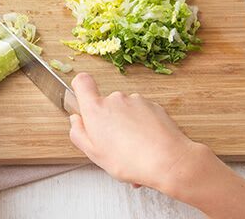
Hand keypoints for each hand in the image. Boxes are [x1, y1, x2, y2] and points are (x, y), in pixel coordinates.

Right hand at [68, 72, 196, 190]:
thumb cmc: (130, 160)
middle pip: (106, 105)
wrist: (168, 161)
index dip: (80, 89)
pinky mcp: (153, 106)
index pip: (82, 82)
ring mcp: (136, 101)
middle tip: (114, 146)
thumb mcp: (94, 154)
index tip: (83, 100)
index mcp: (96, 109)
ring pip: (125, 113)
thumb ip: (79, 133)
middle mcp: (115, 99)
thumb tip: (76, 121)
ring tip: (134, 152)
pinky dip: (142, 129)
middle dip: (109, 122)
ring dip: (127, 129)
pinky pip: (142, 116)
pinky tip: (147, 149)